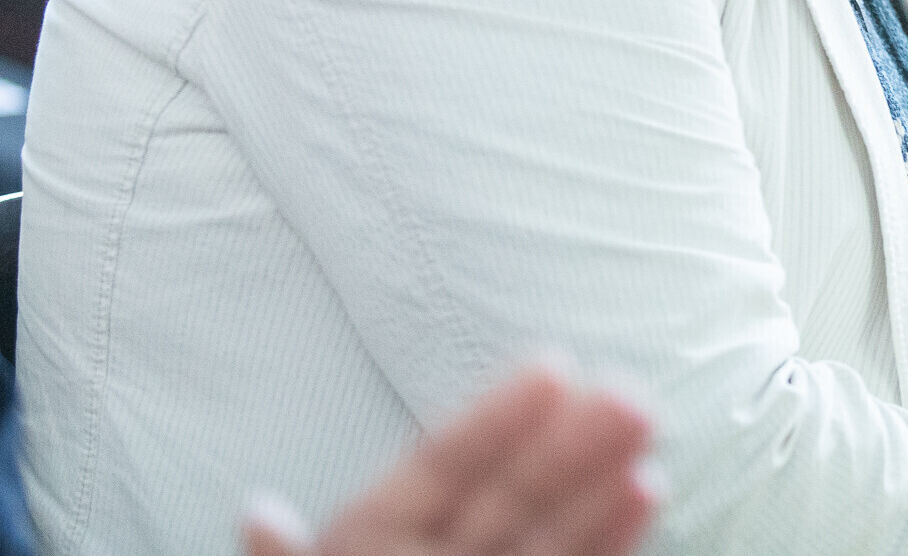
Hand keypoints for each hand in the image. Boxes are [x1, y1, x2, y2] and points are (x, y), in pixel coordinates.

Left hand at [243, 367, 656, 555]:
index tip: (555, 370)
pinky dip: (609, 546)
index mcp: (371, 547)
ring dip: (600, 490)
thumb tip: (259, 514)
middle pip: (508, 497)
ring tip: (648, 439)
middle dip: (568, 447)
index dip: (492, 424)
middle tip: (630, 397)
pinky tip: (644, 501)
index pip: (437, 472)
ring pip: (549, 538)